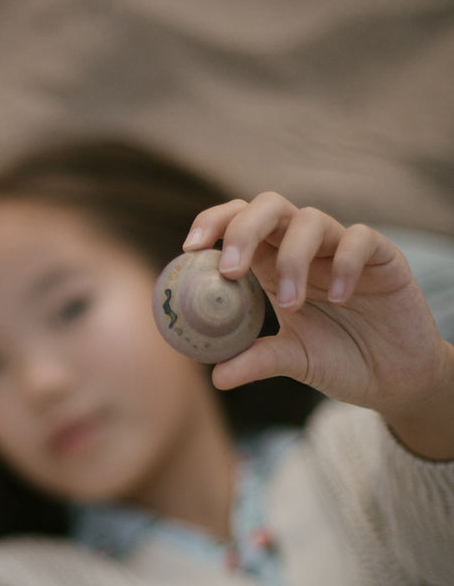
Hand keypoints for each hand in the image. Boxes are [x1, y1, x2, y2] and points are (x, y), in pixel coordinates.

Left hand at [184, 193, 453, 452]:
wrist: (394, 379)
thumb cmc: (338, 360)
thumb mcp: (292, 361)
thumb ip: (256, 361)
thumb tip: (216, 376)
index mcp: (271, 264)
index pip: (238, 222)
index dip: (214, 223)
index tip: (191, 248)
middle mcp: (303, 248)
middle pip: (269, 206)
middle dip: (243, 228)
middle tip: (230, 269)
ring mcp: (341, 249)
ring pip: (310, 219)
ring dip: (292, 258)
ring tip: (292, 304)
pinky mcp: (381, 257)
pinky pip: (360, 239)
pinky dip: (344, 262)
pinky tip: (339, 297)